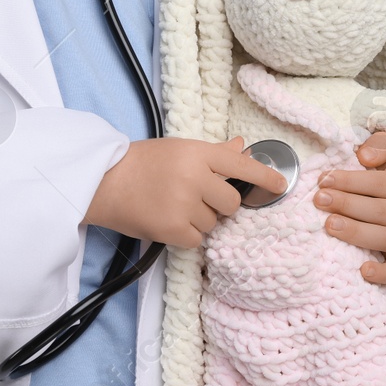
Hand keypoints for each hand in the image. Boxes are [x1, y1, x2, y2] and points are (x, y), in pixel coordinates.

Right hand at [84, 136, 288, 248]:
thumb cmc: (142, 162)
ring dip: (200, 220)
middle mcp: (195, 177)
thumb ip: (214, 153)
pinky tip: (169, 220)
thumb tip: (242, 146)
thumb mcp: (180, 149)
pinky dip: (187, 235)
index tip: (281, 185)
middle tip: (198, 198)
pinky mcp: (173, 229)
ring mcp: (184, 204)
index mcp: (198, 153)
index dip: (265, 177)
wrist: (104, 181)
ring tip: (175, 206)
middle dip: (221, 205)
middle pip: (232, 202)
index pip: (242, 165)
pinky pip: (197, 239)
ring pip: (214, 223)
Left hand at [315, 131, 385, 285]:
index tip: (324, 179)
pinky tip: (362, 270)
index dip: (350, 181)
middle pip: (377, 211)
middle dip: (345, 204)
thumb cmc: (384, 173)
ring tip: (329, 225)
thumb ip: (379, 145)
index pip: (377, 184)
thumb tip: (365, 155)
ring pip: (382, 239)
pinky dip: (381, 274)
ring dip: (355, 233)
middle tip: (319, 200)